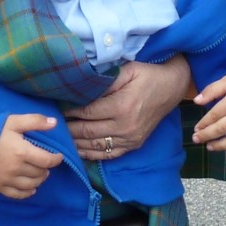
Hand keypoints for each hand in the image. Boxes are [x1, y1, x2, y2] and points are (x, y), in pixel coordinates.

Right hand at [0, 113, 63, 198]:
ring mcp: (7, 179)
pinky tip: (31, 188)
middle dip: (46, 168)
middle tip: (45, 162)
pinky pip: (18, 195)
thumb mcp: (14, 121)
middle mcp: (16, 168)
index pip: (47, 161)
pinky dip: (27, 192)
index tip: (58, 156)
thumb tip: (55, 123)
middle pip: (40, 173)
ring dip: (39, 179)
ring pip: (31, 184)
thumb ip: (35, 121)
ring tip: (40, 173)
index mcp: (21, 151)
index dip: (56, 159)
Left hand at [64, 56, 190, 159]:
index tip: (57, 108)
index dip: (69, 112)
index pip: (87, 113)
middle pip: (87, 132)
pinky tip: (78, 150)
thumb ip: (105, 80)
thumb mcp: (128, 70)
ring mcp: (130, 139)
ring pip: (94, 146)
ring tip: (59, 137)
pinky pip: (108, 155)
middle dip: (67, 128)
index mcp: (122, 106)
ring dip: (75, 143)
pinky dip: (90, 154)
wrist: (172, 87)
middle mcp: (125, 127)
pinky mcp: (133, 145)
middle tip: (53, 125)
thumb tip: (81, 87)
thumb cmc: (148, 75)